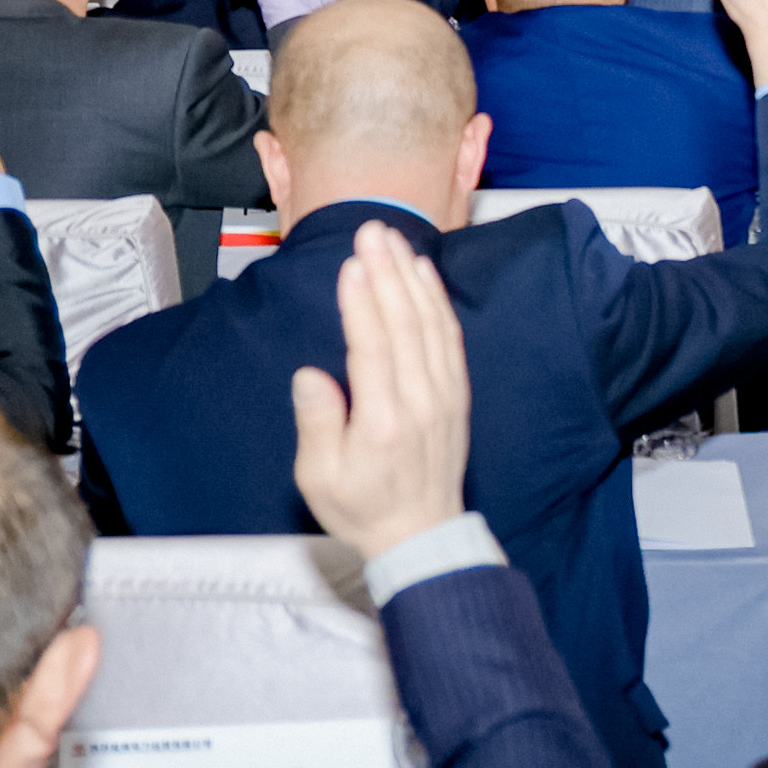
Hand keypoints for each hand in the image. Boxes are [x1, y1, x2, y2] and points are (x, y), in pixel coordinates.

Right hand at [286, 225, 474, 562]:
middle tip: (370, 233)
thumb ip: (317, 424)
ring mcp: (443, 395)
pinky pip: (448, 336)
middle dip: (386, 273)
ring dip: (410, 277)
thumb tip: (311, 376)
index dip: (362, 305)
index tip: (352, 266)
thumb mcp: (320, 478)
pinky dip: (437, 300)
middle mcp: (420, 402)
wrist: (421, 534)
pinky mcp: (455, 392)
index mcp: (383, 422)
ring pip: (430, 324)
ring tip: (391, 240)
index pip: (374, 350)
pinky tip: (423, 273)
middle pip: (404, 325)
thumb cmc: (363, 507)